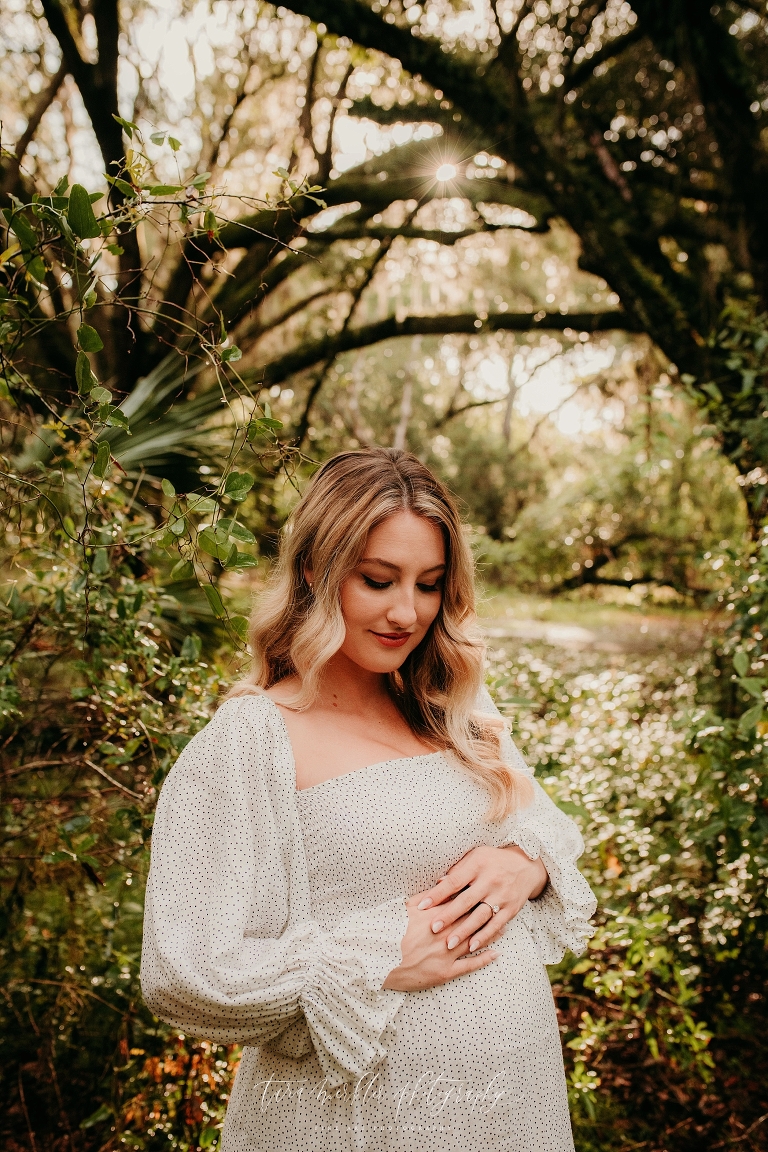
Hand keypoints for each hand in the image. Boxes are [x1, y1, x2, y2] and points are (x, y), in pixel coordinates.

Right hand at [381, 895, 499, 990]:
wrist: (377, 959)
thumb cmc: (388, 931)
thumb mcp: (405, 909)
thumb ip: (426, 897)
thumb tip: (443, 884)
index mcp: (434, 916)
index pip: (460, 903)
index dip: (475, 897)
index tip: (487, 891)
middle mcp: (443, 934)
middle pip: (471, 921)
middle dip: (487, 914)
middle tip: (501, 907)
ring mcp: (445, 954)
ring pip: (473, 941)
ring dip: (489, 934)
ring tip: (503, 928)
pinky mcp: (444, 972)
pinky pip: (468, 966)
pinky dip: (483, 959)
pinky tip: (495, 954)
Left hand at [411, 845, 547, 956]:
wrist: (526, 865)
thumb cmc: (493, 860)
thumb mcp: (475, 857)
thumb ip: (458, 870)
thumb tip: (438, 883)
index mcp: (478, 865)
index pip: (454, 881)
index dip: (438, 894)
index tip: (422, 905)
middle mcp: (490, 881)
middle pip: (466, 900)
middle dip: (448, 915)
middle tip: (433, 928)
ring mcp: (502, 896)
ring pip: (480, 916)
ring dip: (464, 931)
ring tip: (449, 943)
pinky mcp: (511, 908)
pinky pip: (496, 924)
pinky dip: (484, 936)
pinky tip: (472, 946)